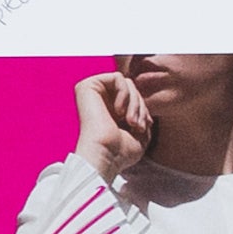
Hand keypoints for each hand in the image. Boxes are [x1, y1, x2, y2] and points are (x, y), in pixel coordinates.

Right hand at [70, 64, 157, 193]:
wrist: (105, 156)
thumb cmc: (120, 152)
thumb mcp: (140, 134)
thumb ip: (141, 116)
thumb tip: (144, 105)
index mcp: (107, 110)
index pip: (133, 97)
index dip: (143, 109)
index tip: (144, 127)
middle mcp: (98, 100)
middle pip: (132, 88)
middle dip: (140, 107)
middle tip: (138, 125)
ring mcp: (92, 92)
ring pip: (127, 82)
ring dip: (135, 102)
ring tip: (131, 122)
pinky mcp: (87, 86)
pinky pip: (118, 77)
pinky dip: (125, 94)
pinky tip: (119, 112)